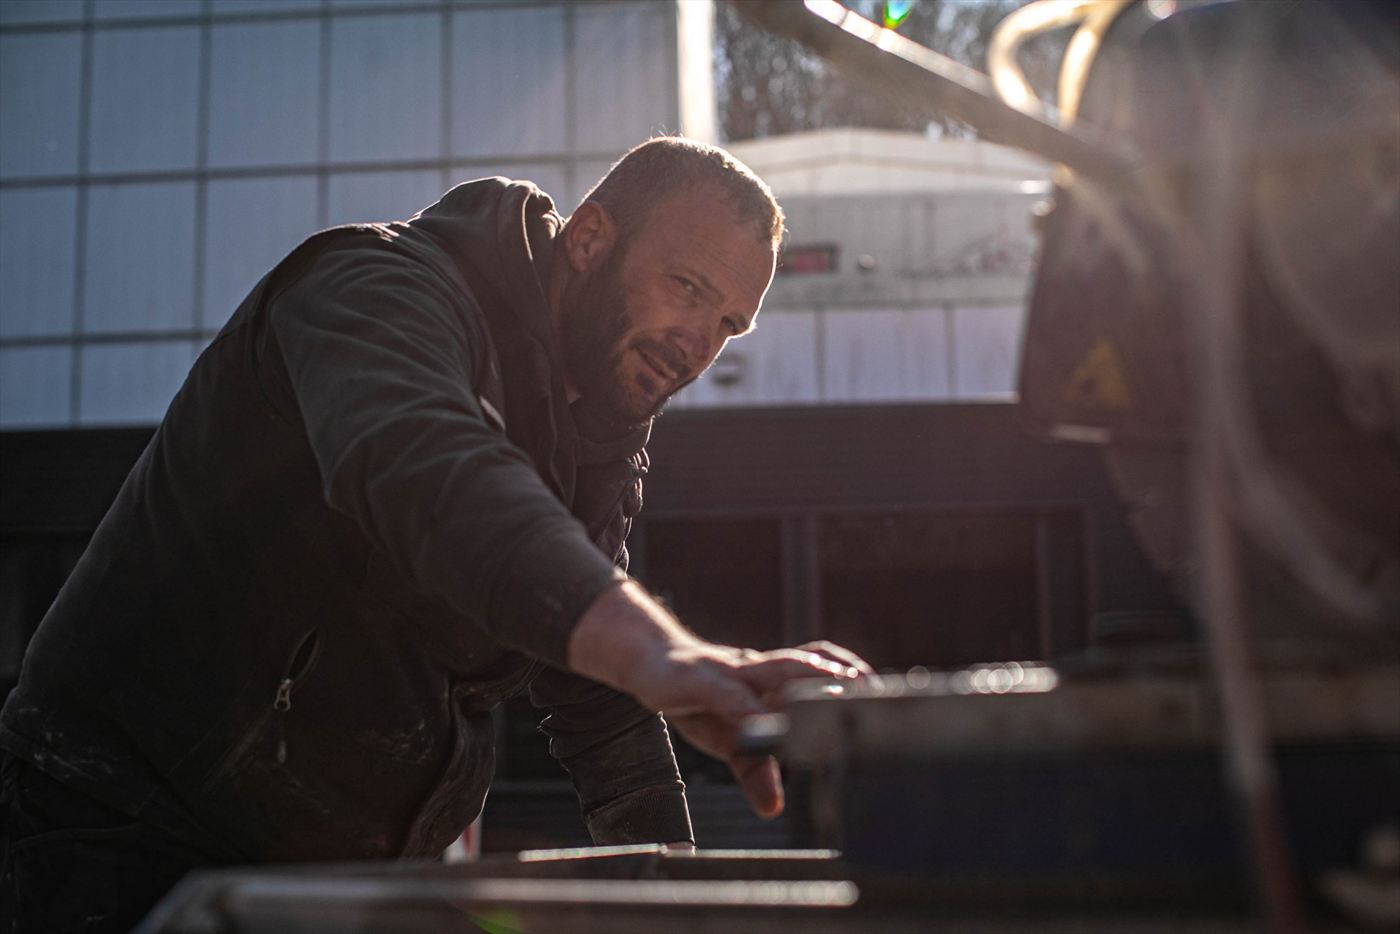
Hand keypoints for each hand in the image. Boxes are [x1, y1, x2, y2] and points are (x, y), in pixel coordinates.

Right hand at [566, 581, 870, 817]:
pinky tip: (763, 723)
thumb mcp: (725, 740)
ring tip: (842, 689)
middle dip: (845, 677)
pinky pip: (731, 693)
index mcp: (769, 681)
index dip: (852, 675)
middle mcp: (757, 670)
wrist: (647, 662)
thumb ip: (754, 767)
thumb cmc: (694, 697)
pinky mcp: (700, 680)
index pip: (819, 667)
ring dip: (812, 677)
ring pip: (779, 668)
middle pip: (809, 663)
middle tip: (877, 693)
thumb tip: (773, 808)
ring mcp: (731, 671)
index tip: (886, 694)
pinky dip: (749, 707)